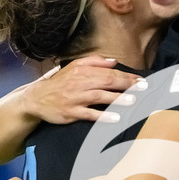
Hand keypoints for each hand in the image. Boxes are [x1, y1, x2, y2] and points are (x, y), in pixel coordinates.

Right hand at [23, 56, 145, 124]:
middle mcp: (78, 83)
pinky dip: (102, 116)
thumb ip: (94, 62)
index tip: (140, 80)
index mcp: (81, 71)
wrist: (36, 99)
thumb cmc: (59, 83)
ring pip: (99, 97)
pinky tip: (115, 118)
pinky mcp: (71, 112)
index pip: (108, 72)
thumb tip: (114, 61)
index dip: (126, 76)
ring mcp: (74, 98)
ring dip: (117, 99)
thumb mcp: (73, 67)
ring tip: (132, 101)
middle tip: (142, 89)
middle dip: (126, 85)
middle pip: (106, 82)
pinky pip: (89, 114)